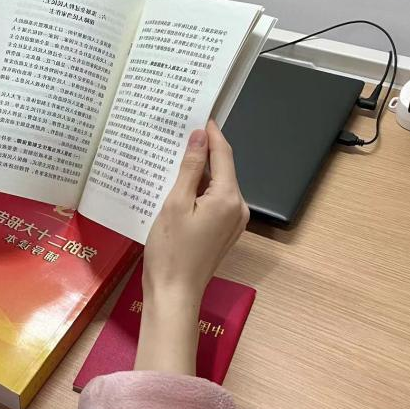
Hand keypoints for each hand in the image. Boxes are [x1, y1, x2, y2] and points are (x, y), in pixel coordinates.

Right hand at [135, 121, 248, 374]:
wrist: (175, 293)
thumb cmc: (171, 249)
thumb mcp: (176, 203)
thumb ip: (190, 168)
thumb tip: (200, 137)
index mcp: (229, 197)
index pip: (224, 154)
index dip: (212, 133)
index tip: (198, 114)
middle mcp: (238, 207)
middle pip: (222, 169)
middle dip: (203, 152)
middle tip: (179, 133)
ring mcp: (233, 222)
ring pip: (217, 185)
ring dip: (199, 172)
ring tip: (174, 157)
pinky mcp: (224, 232)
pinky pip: (214, 201)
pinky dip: (199, 190)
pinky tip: (178, 187)